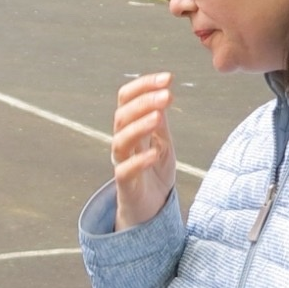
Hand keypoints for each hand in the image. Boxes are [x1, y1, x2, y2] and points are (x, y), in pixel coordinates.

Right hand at [112, 72, 176, 229]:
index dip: (144, 86)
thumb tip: (163, 94)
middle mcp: (123, 142)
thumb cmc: (154, 173)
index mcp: (131, 128)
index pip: (128, 100)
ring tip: (157, 116)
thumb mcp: (162, 142)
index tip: (167, 78)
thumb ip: (159, 122)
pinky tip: (154, 153)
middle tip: (167, 94)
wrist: (150, 209)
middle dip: (143, 102)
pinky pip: (125, 171)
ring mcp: (122, 163)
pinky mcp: (125, 184)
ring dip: (138, 126)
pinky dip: (139, 161)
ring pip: (120, 140)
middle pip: (122, 116)